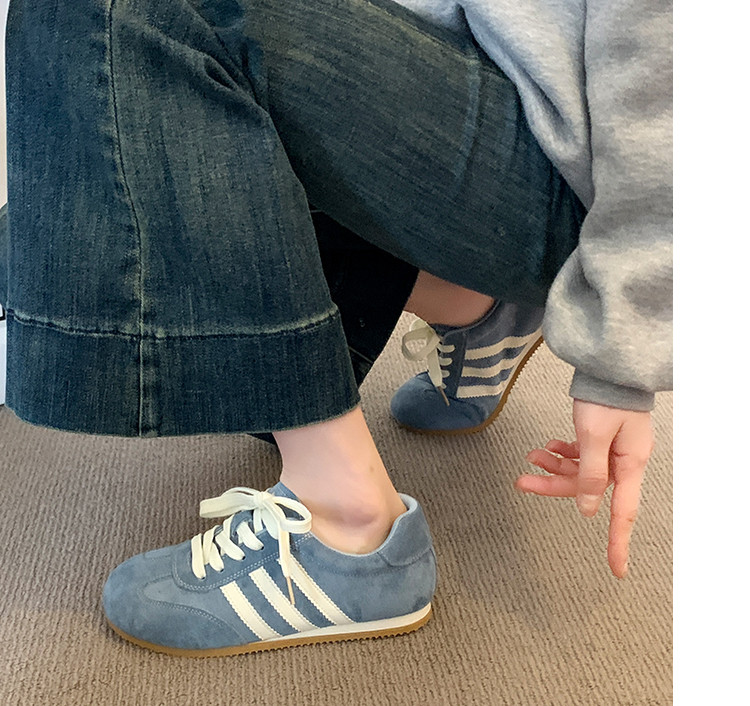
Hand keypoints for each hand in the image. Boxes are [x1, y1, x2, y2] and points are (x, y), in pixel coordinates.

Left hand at [516, 399, 653, 577]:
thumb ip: (591, 473)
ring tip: (532, 455)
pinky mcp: (602, 438)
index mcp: (630, 465)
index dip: (618, 543)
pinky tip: (549, 446)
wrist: (609, 368)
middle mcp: (623, 461)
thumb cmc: (606, 398)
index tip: (617, 569)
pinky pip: (582, 456)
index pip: (623, 513)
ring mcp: (613, 450)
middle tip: (522, 481)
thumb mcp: (593, 436)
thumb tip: (589, 510)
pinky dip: (563, 454)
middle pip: (587, 489)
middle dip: (553, 486)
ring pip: (580, 472)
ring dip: (554, 466)